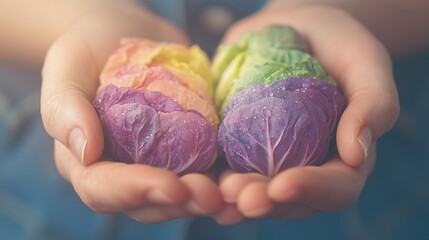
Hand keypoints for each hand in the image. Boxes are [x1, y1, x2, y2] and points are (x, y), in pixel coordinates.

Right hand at [40, 3, 221, 222]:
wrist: (127, 32)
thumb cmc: (89, 46)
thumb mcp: (67, 65)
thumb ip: (64, 108)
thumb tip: (86, 152)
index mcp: (86, 160)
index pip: (103, 188)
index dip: (135, 192)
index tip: (170, 186)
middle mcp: (123, 170)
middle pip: (148, 202)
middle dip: (180, 203)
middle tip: (211, 195)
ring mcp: (158, 162)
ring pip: (180, 195)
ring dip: (207, 199)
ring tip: (233, 193)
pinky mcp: (187, 148)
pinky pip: (205, 170)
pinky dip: (225, 179)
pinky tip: (247, 178)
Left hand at [214, 4, 398, 223]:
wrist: (295, 29)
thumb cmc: (338, 44)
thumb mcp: (365, 63)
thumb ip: (373, 105)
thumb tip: (357, 155)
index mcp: (343, 158)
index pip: (336, 188)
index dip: (311, 191)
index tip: (284, 185)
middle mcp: (305, 166)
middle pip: (287, 200)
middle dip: (263, 201)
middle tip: (240, 195)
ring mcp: (269, 160)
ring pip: (253, 191)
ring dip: (232, 199)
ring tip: (216, 191)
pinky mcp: (238, 145)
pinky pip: (224, 167)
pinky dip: (209, 178)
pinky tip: (193, 179)